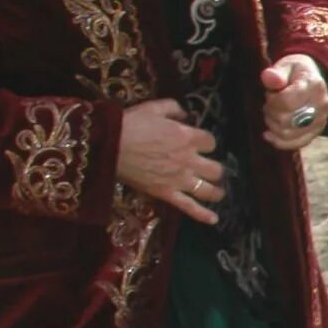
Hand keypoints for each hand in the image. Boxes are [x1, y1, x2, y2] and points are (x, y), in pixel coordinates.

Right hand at [115, 98, 222, 223]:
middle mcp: (189, 160)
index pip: (211, 142)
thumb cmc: (130, 124)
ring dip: (215, 192)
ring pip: (208, 190)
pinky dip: (202, 214)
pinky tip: (214, 220)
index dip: (207, 143)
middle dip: (215, 169)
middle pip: (215, 169)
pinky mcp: (166, 193)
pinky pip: (188, 207)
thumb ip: (173, 108)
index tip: (201, 144)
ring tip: (218, 193)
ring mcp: (179, 179)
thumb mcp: (153, 108)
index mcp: (188, 137)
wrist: (109, 144)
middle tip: (209, 170)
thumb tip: (184, 114)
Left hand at [261, 55, 327, 152]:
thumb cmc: (295, 72)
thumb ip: (276, 73)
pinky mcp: (316, 132)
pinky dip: (279, 141)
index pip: (287, 102)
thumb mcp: (286, 66)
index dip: (272, 101)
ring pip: (288, 134)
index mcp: (314, 86)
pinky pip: (296, 144)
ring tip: (272, 114)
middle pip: (286, 120)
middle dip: (271, 113)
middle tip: (270, 104)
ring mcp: (320, 121)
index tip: (271, 94)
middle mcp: (321, 106)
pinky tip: (268, 134)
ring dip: (273, 125)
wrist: (313, 80)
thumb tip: (269, 78)